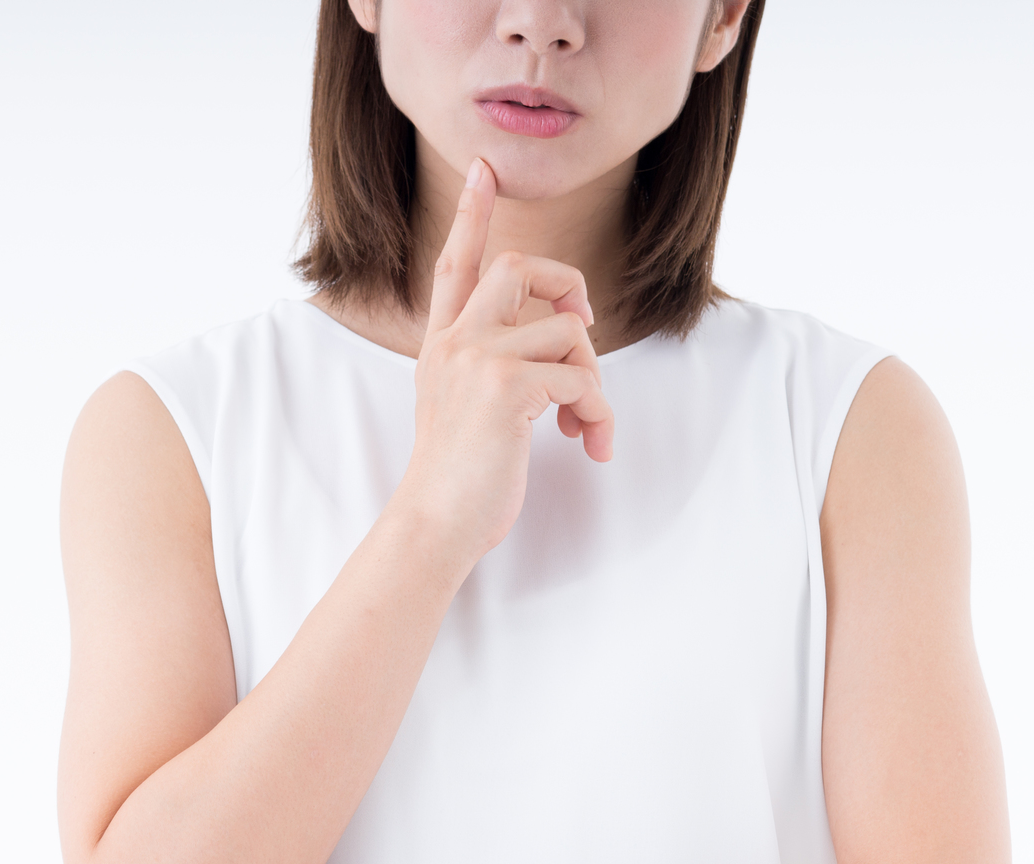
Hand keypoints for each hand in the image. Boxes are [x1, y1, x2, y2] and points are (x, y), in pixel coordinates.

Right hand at [392, 156, 615, 565]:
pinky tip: (589, 446)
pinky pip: (581, 378)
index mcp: (442, 346)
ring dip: (594, 378)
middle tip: (583, 322)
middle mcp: (455, 343)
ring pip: (567, 328)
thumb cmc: (457, 483)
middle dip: (569, 285)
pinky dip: (598, 413)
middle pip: (519, 267)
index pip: (455, 265)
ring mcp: (478, 360)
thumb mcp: (462, 411)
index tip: (483, 169)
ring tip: (585, 424)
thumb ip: (491, 371)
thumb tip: (558, 357)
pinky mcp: (507, 388)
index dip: (471, 214)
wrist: (434, 524)